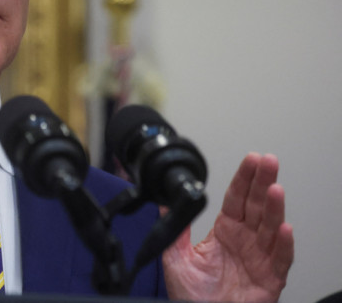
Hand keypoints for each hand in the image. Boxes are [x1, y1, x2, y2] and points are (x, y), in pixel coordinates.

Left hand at [162, 153, 293, 301]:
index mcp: (225, 231)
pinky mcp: (269, 279)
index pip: (237, 198)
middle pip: (257, 205)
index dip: (244, 178)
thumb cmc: (193, 294)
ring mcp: (259, 258)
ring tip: (275, 188)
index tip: (251, 159)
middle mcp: (245, 240)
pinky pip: (280, 260)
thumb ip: (173, 229)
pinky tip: (283, 228)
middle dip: (263, 181)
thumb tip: (165, 202)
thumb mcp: (175, 257)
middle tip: (268, 161)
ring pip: (271, 227)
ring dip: (274, 208)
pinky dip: (283, 245)